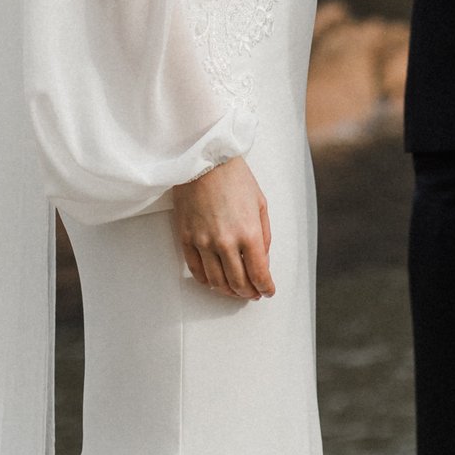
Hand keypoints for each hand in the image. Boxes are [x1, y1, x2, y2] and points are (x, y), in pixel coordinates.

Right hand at [173, 156, 274, 299]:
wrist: (205, 160)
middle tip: (254, 293)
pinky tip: (214, 282)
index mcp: (249, 233)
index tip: (268, 290)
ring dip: (228, 291)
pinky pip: (196, 270)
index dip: (266, 287)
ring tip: (236, 290)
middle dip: (249, 292)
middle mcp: (226, 242)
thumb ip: (264, 234)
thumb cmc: (235, 177)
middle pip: (238, 282)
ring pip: (216, 281)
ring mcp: (203, 242)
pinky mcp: (186, 238)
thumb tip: (263, 258)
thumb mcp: (261, 203)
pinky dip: (206, 281)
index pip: (259, 273)